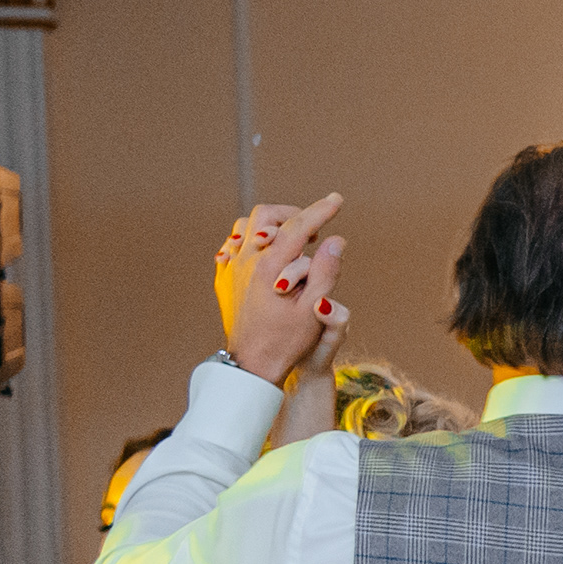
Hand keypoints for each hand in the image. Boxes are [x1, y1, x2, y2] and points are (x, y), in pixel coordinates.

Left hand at [220, 193, 344, 385]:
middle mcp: (247, 261)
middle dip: (293, 215)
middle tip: (313, 228)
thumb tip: (336, 240)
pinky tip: (265, 252)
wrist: (251, 364)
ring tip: (290, 240)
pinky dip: (251, 240)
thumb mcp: (314, 309)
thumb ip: (326, 272)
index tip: (336, 200)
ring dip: (271, 226)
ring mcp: (232, 268)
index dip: (321, 211)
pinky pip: (233, 245)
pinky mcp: (225, 278)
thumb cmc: (286, 341)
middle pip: (268, 217)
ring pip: (246, 226)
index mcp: (270, 267)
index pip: (299, 227)